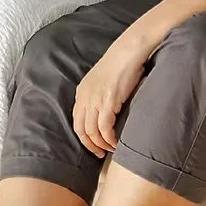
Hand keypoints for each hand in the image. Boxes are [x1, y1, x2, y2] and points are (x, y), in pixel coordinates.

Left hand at [72, 34, 156, 157]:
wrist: (129, 51)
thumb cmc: (121, 65)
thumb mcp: (103, 82)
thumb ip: (99, 96)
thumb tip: (106, 114)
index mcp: (81, 93)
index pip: (76, 122)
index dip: (84, 137)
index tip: (93, 145)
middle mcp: (84, 97)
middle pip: (81, 129)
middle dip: (90, 145)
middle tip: (100, 154)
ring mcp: (95, 99)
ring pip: (92, 131)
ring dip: (101, 144)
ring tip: (111, 149)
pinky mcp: (108, 101)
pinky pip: (104, 128)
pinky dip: (109, 139)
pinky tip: (116, 143)